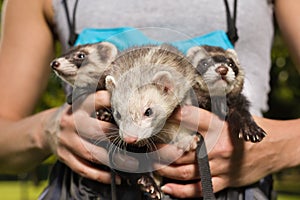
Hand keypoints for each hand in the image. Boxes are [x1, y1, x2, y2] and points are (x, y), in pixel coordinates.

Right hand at [44, 90, 137, 183]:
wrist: (48, 128)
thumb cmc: (77, 115)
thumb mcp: (85, 104)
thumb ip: (103, 104)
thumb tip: (132, 107)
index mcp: (79, 105)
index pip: (99, 100)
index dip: (116, 105)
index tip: (134, 113)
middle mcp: (72, 122)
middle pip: (97, 131)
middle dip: (119, 138)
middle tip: (137, 143)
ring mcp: (67, 141)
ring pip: (92, 153)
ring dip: (114, 161)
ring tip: (133, 164)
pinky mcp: (64, 157)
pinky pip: (84, 169)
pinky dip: (100, 175)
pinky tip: (115, 177)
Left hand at [154, 105, 273, 197]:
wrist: (273, 147)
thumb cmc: (248, 132)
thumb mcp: (230, 116)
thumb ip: (205, 116)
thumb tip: (181, 111)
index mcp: (219, 127)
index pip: (191, 118)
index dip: (173, 117)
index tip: (159, 117)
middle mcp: (217, 148)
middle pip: (181, 150)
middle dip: (160, 150)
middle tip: (148, 147)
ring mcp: (219, 167)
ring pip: (184, 171)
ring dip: (165, 169)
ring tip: (153, 165)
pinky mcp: (223, 181)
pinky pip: (198, 190)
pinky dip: (180, 191)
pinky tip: (167, 187)